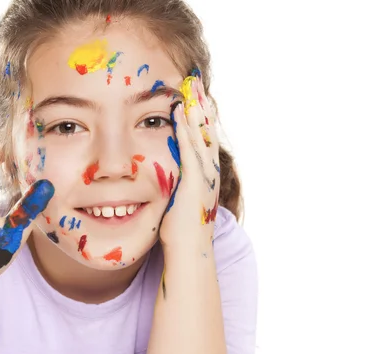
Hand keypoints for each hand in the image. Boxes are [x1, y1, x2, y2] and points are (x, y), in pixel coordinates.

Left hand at [160, 69, 219, 252]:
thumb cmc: (180, 232)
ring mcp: (203, 175)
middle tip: (195, 81)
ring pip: (201, 135)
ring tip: (190, 87)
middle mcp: (208, 171)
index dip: (200, 116)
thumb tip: (164, 179)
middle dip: (201, 105)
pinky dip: (185, 130)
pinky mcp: (194, 182)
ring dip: (195, 110)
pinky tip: (178, 112)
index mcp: (204, 175)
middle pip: (207, 130)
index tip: (193, 95)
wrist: (189, 253)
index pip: (204, 138)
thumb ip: (175, 186)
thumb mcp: (178, 202)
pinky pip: (189, 149)